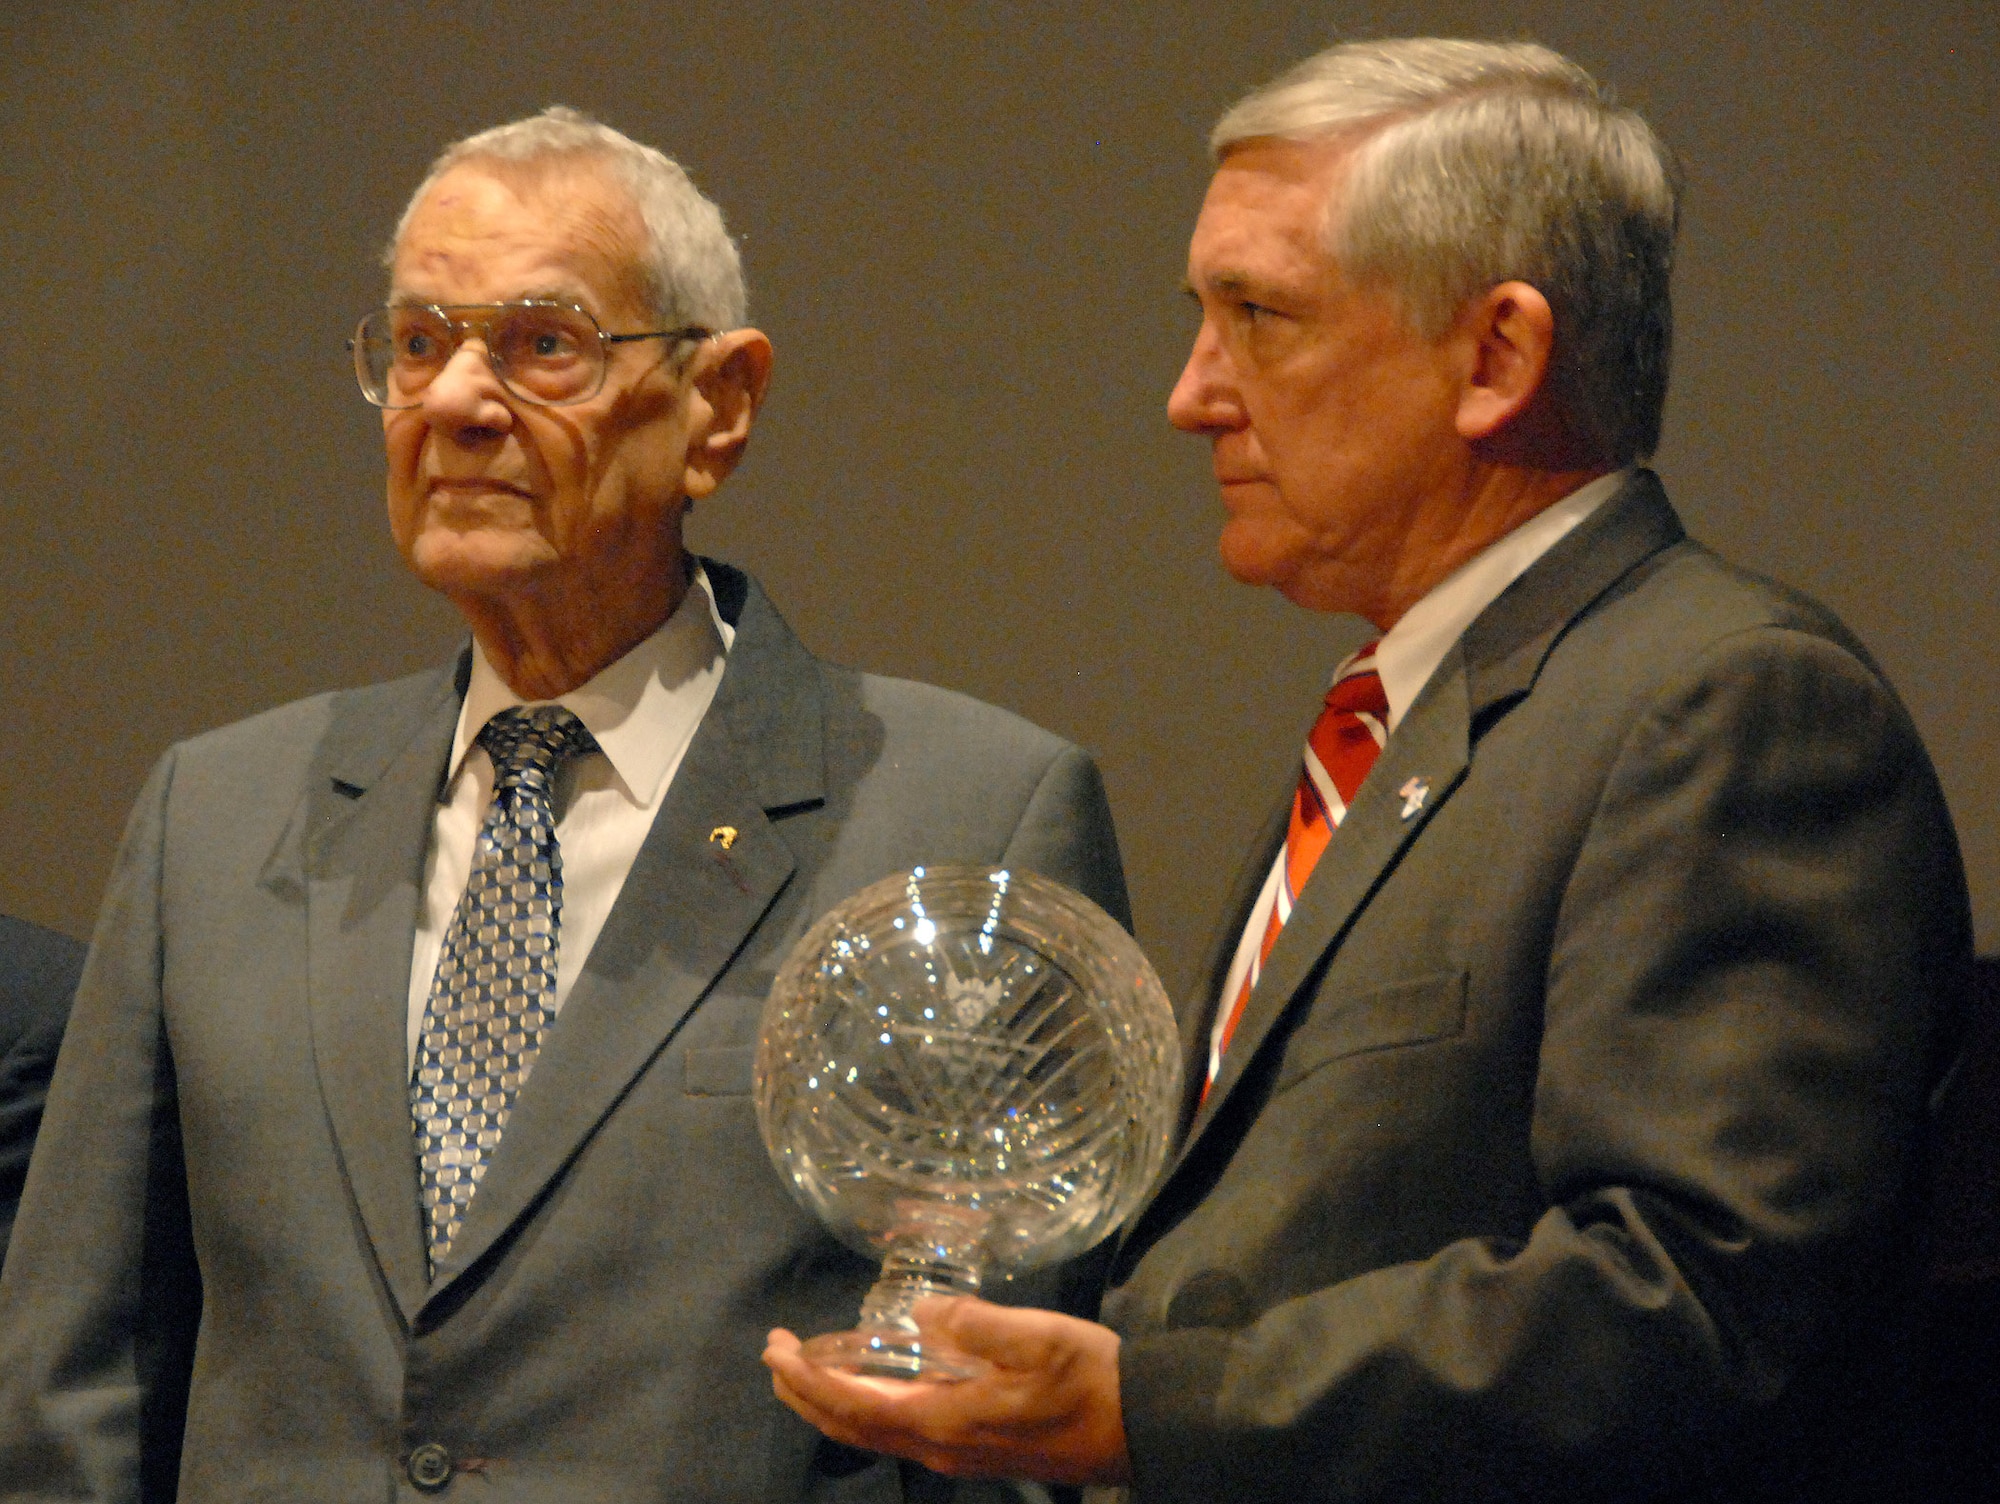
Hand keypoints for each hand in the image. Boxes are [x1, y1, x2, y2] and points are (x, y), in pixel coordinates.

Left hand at [763, 1296, 1131, 1485]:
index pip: (852, 1405)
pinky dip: (867, 1406)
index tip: (775, 1346)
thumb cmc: (1090, 1378)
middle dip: (804, 1393)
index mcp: (944, 1421)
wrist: (1139, 1425)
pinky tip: (872, 1382)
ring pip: (873, 1433)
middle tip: (774, 1354)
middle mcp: (938, 1446)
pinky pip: (899, 1430)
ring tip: (806, 1369)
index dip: (806, 1379)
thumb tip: (918, 1317)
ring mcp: (956, 1453)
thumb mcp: (1038, 1338)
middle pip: (851, 1427)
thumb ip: (974, 1325)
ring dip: (831, 1402)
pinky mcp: (974, 1448)